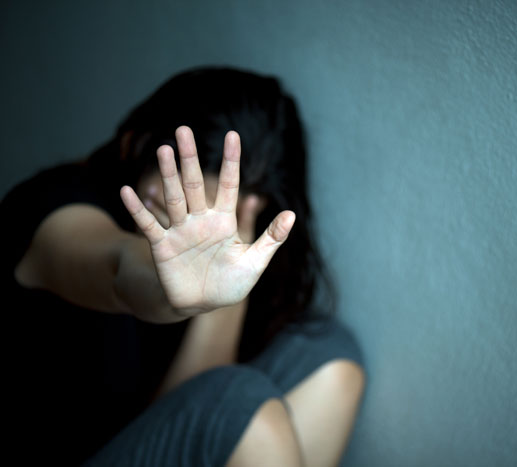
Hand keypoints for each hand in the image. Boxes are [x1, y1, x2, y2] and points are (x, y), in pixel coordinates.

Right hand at [119, 126, 294, 315]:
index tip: (232, 135)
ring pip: (173, 197)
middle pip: (194, 183)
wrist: (201, 306)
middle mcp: (201, 220)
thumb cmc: (230, 284)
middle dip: (190, 158)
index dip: (230, 161)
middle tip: (183, 129)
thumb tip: (292, 214)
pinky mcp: (162, 246)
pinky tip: (127, 191)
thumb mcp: (254, 263)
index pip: (228, 185)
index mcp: (224, 221)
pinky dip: (138, 209)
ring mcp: (180, 231)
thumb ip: (271, 239)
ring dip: (168, 174)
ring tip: (164, 149)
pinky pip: (148, 225)